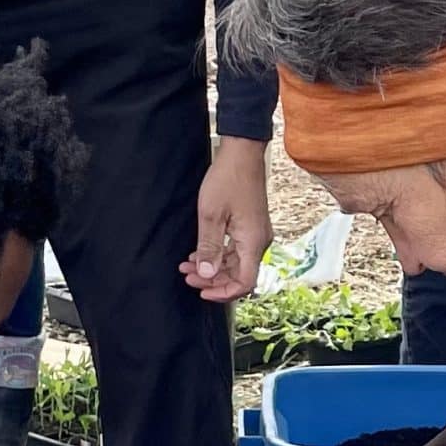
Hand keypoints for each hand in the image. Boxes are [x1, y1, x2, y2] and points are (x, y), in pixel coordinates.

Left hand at [184, 138, 271, 302]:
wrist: (242, 153)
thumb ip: (209, 248)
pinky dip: (218, 256)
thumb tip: (206, 274)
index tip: (201, 290)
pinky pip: (236, 251)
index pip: (244, 283)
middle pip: (239, 275)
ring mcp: (256, 234)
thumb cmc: (228, 179)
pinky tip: (199, 254)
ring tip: (187, 266)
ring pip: (236, 264)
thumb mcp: (211, 215)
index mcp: (253, 242)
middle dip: (212, 280)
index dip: (222, 292)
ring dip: (213, 268)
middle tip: (186, 276)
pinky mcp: (251, 227)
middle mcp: (259, 242)